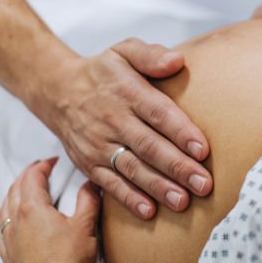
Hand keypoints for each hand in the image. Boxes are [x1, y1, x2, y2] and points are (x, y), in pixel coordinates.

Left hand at [0, 158, 98, 262]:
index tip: (52, 162)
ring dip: (14, 194)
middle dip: (27, 176)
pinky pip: (0, 228)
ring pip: (4, 207)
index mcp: (32, 209)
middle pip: (15, 188)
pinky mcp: (8, 256)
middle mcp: (14, 221)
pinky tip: (13, 221)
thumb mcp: (85, 225)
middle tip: (40, 171)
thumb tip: (91, 185)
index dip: (43, 165)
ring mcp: (8, 240)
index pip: (32, 177)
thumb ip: (88, 200)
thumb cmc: (69, 262)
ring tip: (25, 191)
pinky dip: (6, 216)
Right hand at [35, 40, 212, 219]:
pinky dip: (128, 199)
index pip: (157, 113)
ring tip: (183, 201)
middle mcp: (113, 120)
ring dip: (158, 187)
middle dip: (177, 167)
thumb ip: (151, 55)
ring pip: (132, 169)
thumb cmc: (103, 72)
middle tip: (204, 184)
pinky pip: (109, 184)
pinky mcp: (89, 164)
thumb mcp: (124, 51)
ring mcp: (99, 145)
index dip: (180, 132)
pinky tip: (148, 211)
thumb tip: (177, 60)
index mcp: (127, 92)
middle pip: (149, 146)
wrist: (57, 91)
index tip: (203, 149)